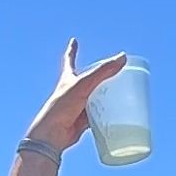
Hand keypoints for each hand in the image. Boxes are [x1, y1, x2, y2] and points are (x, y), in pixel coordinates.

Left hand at [19, 38, 128, 158]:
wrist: (52, 134)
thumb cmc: (61, 106)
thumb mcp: (83, 85)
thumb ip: (103, 72)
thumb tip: (122, 58)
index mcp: (67, 78)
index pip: (69, 59)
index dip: (72, 50)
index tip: (73, 41)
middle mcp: (71, 91)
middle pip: (88, 79)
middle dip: (99, 76)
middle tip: (113, 71)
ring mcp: (77, 106)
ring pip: (94, 98)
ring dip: (105, 96)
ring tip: (121, 93)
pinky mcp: (81, 120)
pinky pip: (97, 115)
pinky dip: (105, 114)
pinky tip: (116, 114)